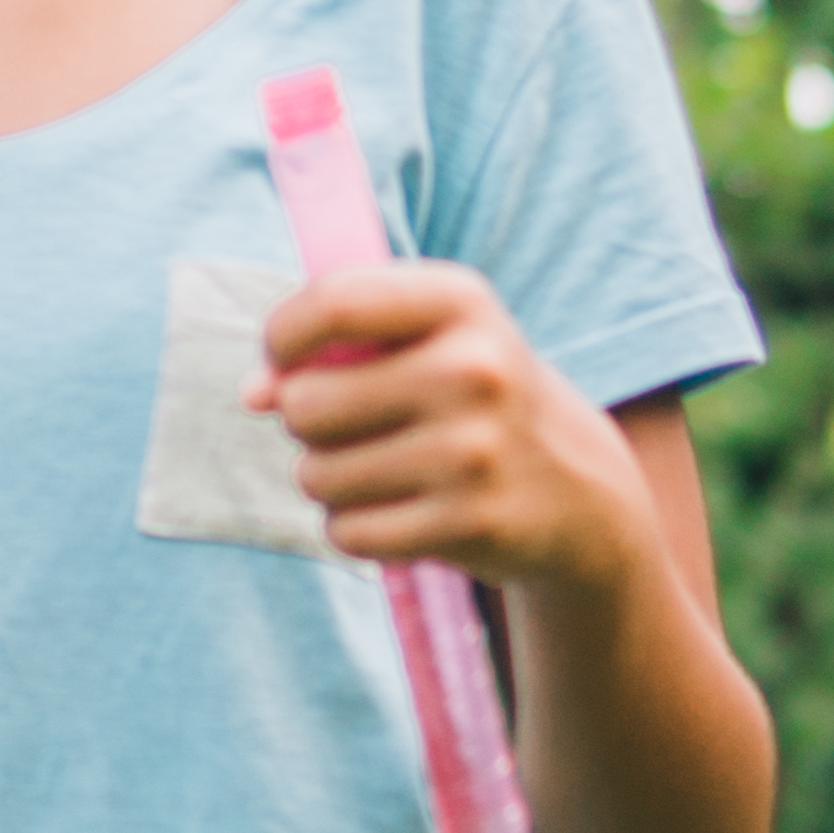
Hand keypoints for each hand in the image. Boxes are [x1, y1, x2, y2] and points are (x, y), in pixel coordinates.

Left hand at [256, 260, 661, 601]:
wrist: (580, 489)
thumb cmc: (471, 396)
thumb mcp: (425, 340)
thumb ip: (330, 347)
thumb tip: (252, 394)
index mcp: (461, 300)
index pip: (330, 301)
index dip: (282, 337)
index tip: (285, 360)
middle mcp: (476, 368)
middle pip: (305, 403)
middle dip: (305, 423)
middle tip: (352, 427)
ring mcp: (477, 450)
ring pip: (318, 476)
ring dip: (328, 481)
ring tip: (380, 471)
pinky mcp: (472, 523)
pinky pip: (349, 531)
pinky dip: (356, 527)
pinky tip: (400, 512)